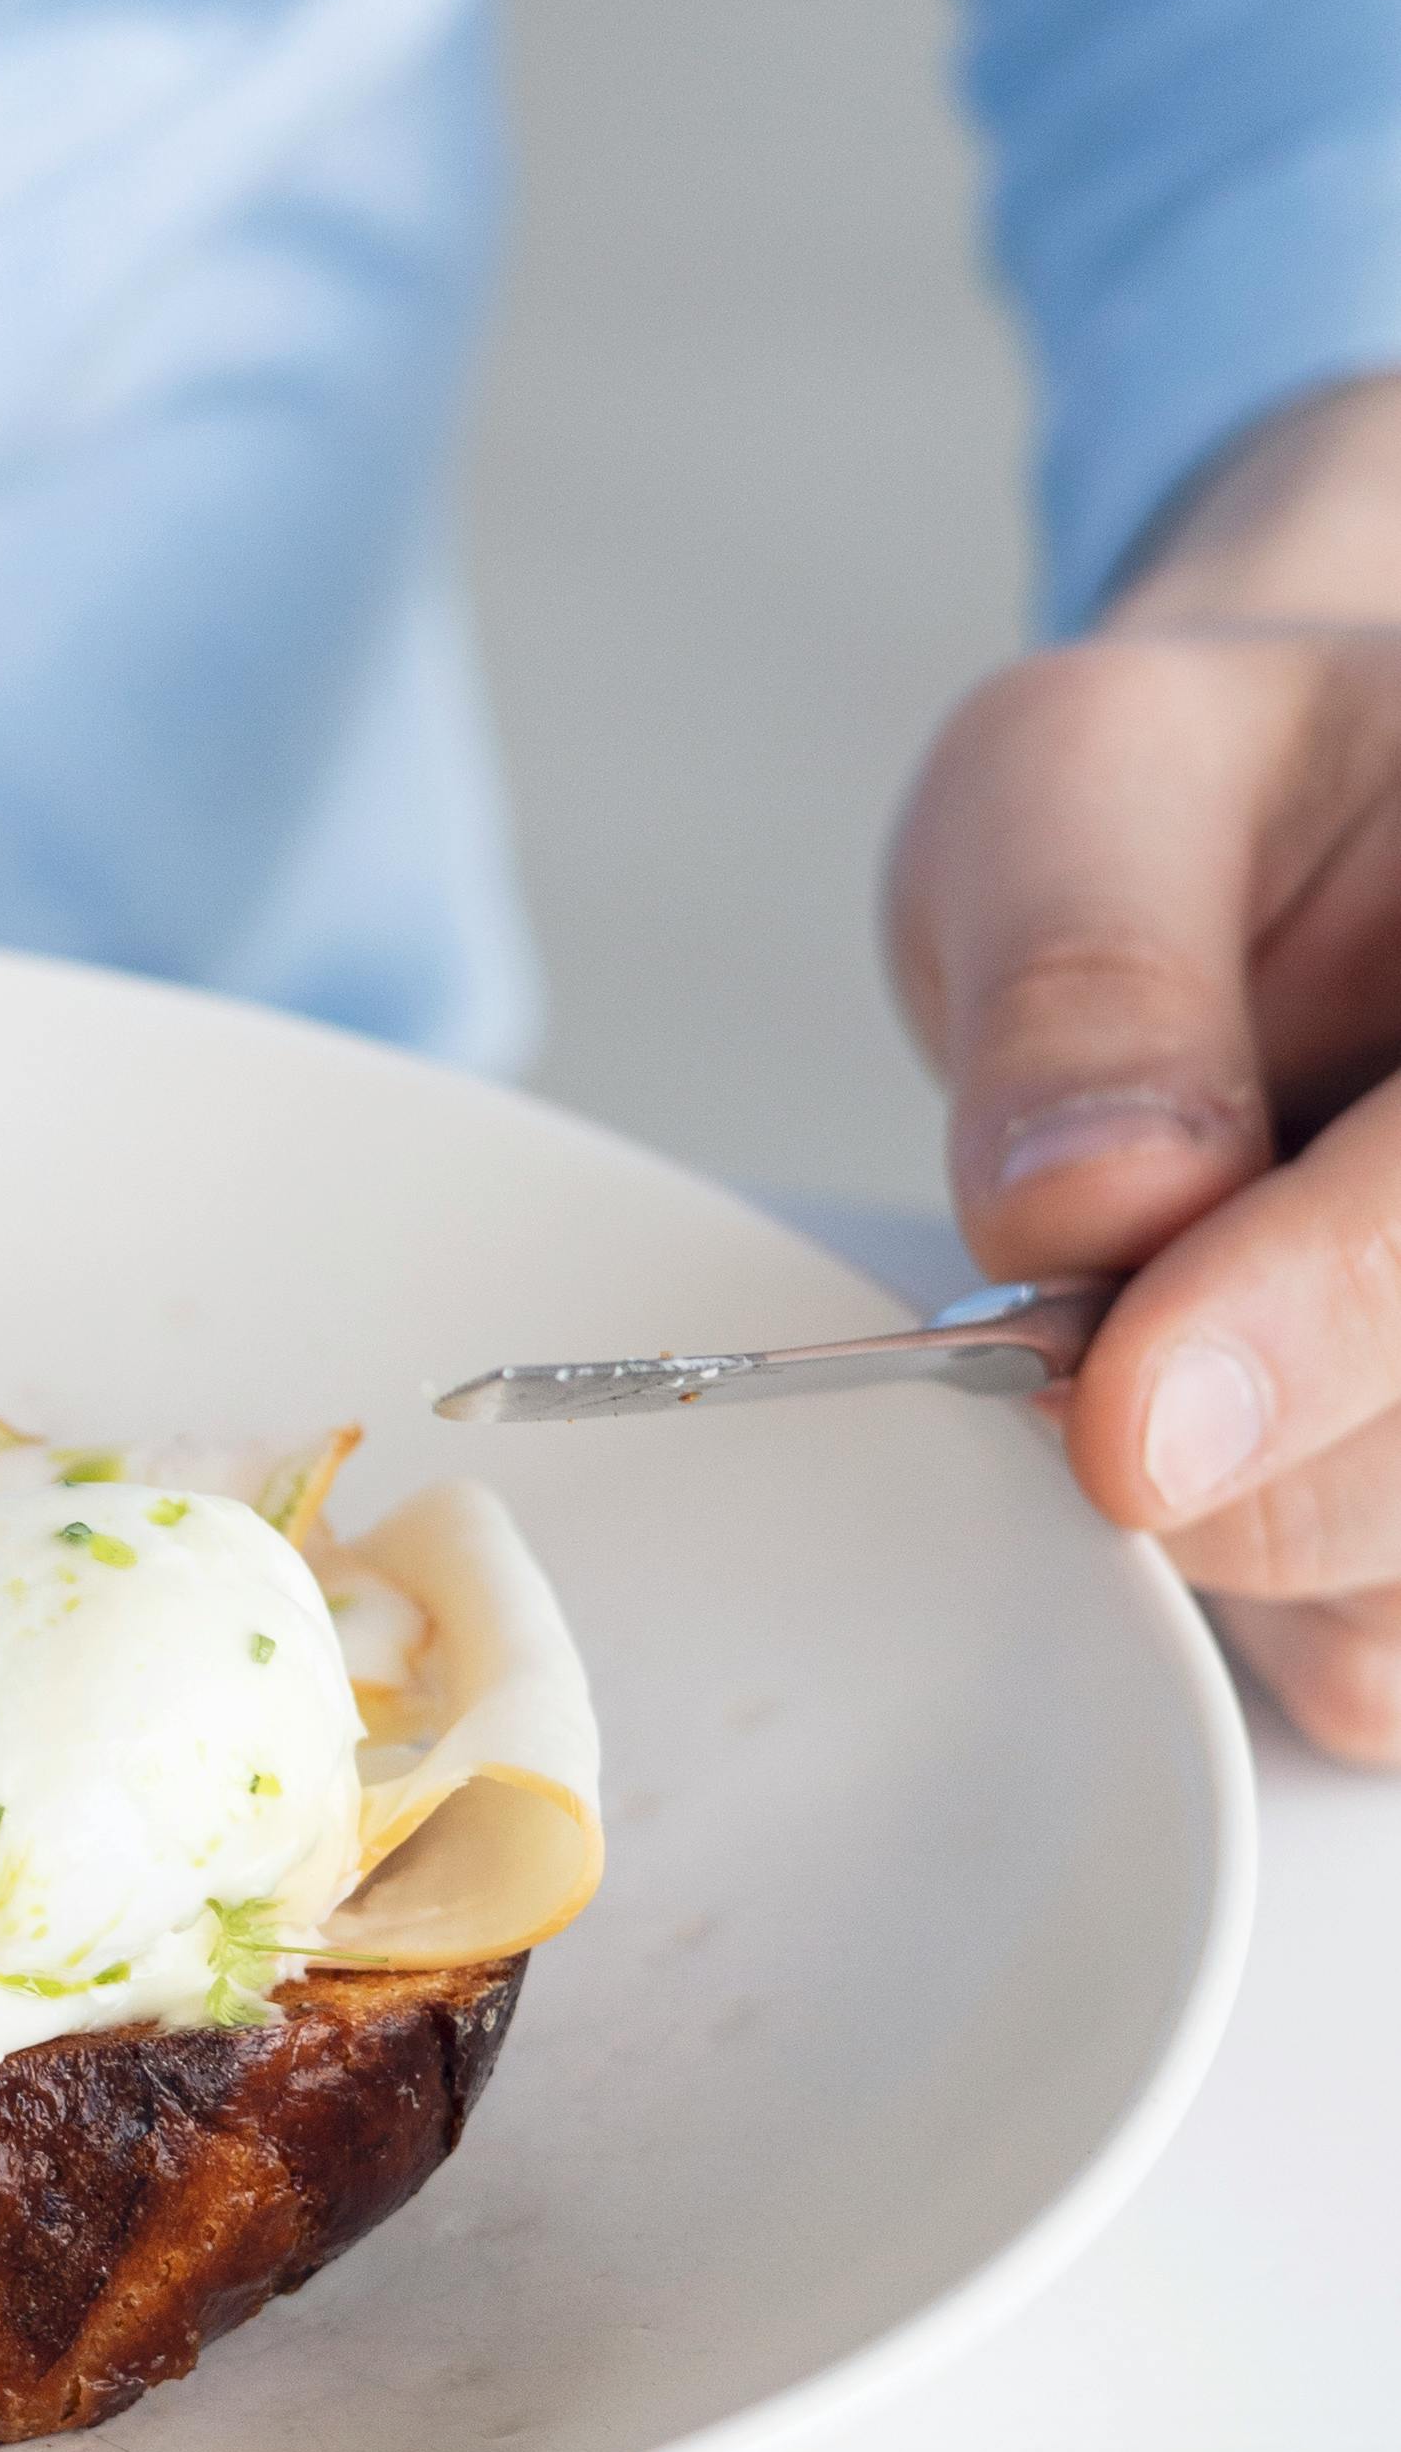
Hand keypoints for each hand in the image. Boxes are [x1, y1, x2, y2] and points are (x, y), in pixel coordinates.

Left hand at [887, 371, 1400, 1762]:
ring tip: (1189, 1328)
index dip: (1320, 1319)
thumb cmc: (1218, 819)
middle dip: (1239, 1434)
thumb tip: (1089, 1202)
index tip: (1119, 1420)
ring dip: (1254, 1525)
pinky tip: (1250, 1430)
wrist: (1291, 891)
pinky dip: (1283, 1604)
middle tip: (1081, 1318)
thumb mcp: (1091, 784)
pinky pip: (1392, 1667)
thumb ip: (1088, 973)